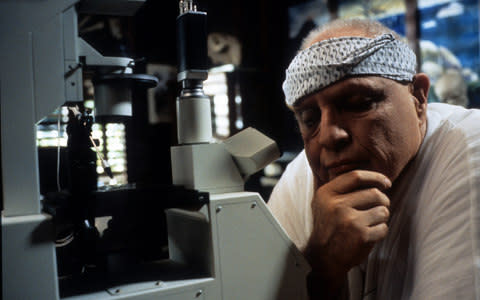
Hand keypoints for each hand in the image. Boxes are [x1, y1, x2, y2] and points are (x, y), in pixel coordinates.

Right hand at [305, 170, 390, 294]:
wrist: (323, 257)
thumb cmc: (329, 227)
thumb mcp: (324, 203)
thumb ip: (341, 189)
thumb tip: (372, 177)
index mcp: (326, 194)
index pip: (355, 176)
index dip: (375, 177)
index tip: (386, 182)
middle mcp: (337, 205)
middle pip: (374, 193)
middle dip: (383, 201)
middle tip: (380, 207)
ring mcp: (349, 220)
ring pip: (383, 210)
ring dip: (382, 217)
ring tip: (371, 222)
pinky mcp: (361, 235)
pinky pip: (383, 227)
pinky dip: (380, 231)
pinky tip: (369, 235)